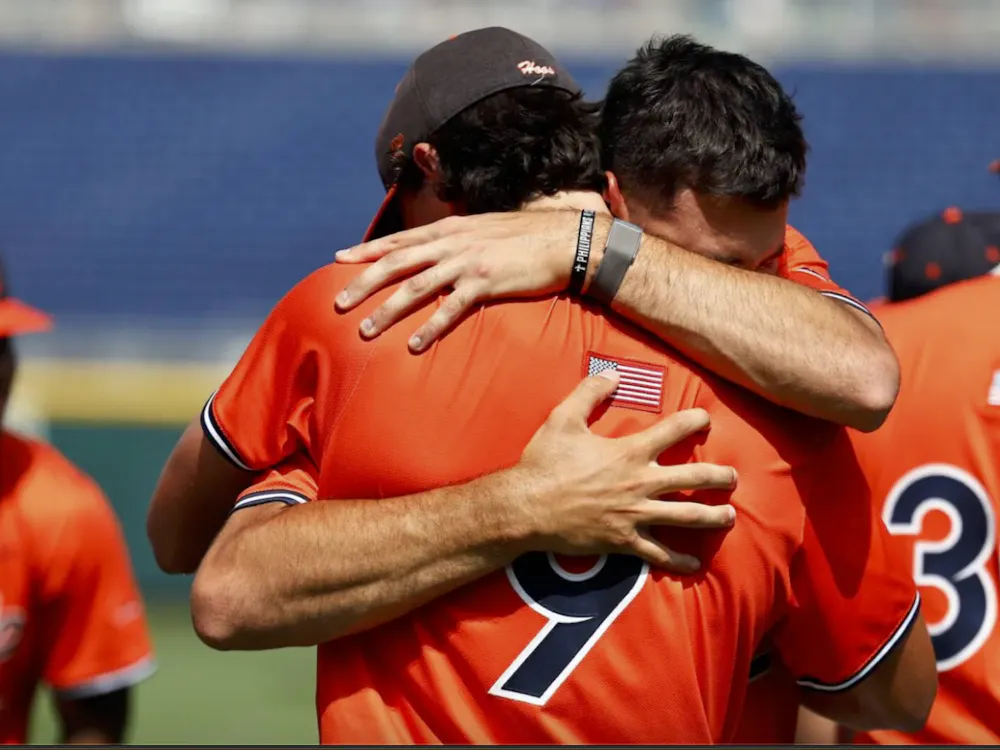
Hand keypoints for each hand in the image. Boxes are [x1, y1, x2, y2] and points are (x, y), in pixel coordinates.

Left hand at [335, 211, 587, 350]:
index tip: (339, 260)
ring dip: (388, 310)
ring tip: (366, 331)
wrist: (562, 240)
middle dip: (364, 283)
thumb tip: (437, 251)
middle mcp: (451, 244)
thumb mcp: (482, 229)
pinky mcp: (486, 284)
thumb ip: (456, 239)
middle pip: (397, 263)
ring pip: (416, 287)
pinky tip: (415, 345)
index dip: (367, 250)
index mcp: (448, 230)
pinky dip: (431, 327)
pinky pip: (452, 309)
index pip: (398, 240)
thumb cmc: (524, 237)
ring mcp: (467, 263)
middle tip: (338, 304)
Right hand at [506, 371, 736, 572]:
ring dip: (713, 516)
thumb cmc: (544, 463)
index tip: (706, 420)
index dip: (695, 421)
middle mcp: (641, 483)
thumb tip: (614, 374)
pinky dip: (679, 560)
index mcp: (630, 452)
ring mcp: (635, 515)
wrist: (527, 508)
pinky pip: (658, 554)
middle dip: (720, 477)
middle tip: (733, 477)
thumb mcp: (563, 419)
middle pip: (694, 478)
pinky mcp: (624, 541)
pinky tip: (694, 562)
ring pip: (687, 517)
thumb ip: (590, 393)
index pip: (674, 431)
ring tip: (729, 515)